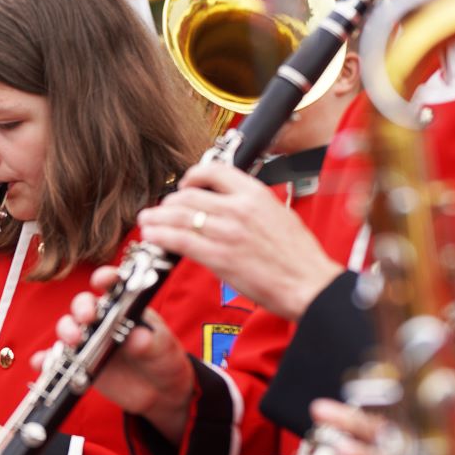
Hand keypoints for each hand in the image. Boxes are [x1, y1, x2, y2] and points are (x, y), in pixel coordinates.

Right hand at [52, 277, 192, 441]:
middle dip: (81, 309)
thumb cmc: (164, 361)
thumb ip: (151, 343)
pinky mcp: (79, 364)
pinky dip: (46, 360)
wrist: (160, 393)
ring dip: (65, 332)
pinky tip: (42, 362)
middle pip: (83, 306)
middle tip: (87, 320)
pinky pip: (58, 360)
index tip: (102, 281)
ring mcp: (89, 342)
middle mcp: (103, 320)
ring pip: (68, 329)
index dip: (105, 278)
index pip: (112, 286)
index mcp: (125, 308)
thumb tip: (137, 337)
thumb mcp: (164, 350)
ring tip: (73, 343)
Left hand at [136, 162, 341, 320]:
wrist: (307, 283)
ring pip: (179, 217)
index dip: (192, 176)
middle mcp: (238, 209)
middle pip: (189, 196)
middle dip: (168, 203)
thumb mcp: (278, 215)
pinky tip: (151, 236)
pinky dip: (161, 236)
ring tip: (146, 221)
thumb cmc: (297, 256)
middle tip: (159, 210)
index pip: (214, 172)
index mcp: (255, 194)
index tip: (185, 185)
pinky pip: (180, 241)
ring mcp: (226, 232)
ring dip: (157, 218)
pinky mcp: (218, 257)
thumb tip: (230, 205)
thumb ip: (251, 207)